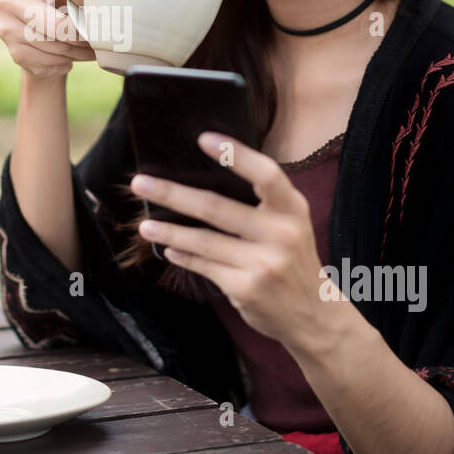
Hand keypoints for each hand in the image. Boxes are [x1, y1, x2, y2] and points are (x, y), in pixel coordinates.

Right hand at [0, 0, 96, 78]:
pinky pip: (51, 63)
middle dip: (84, 34)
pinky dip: (66, 61)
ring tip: (88, 46)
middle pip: (62, 26)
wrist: (42, 30)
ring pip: (58, 47)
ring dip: (79, 51)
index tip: (101, 6)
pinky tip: (69, 54)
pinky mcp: (15, 53)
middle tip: (99, 35)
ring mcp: (8, 28)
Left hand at [129, 131, 341, 354]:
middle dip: (172, 193)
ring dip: (168, 230)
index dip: (235, 155)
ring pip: (203, 240)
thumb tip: (203, 177)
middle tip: (139, 183)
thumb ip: (262, 202)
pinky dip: (183, 256)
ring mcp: (263, 263)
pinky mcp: (246, 288)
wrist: (314, 314)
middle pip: (217, 207)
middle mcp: (281, 234)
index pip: (265, 174)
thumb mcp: (291, 223)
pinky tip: (167, 248)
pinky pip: (204, 266)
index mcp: (292, 209)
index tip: (202, 139)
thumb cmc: (293, 258)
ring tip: (144, 223)